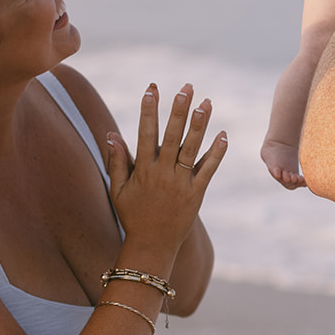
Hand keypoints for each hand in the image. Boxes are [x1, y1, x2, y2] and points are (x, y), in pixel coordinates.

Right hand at [106, 85, 227, 262]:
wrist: (151, 247)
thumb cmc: (132, 216)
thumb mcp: (118, 190)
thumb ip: (116, 162)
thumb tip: (111, 134)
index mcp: (142, 170)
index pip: (146, 134)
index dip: (149, 110)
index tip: (152, 89)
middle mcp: (162, 174)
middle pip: (172, 136)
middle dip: (179, 111)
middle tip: (186, 88)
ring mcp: (181, 184)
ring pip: (191, 149)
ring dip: (200, 125)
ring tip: (206, 102)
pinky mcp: (196, 194)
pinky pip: (208, 170)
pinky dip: (216, 153)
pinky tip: (223, 135)